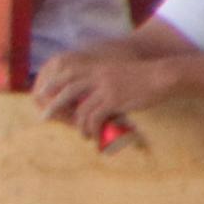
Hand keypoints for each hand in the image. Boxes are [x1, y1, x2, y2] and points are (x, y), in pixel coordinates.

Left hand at [31, 49, 169, 136]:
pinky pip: (95, 119)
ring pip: (81, 110)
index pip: (66, 72)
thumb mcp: (117, 71)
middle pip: (66, 91)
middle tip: (45, 117)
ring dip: (79, 126)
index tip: (42, 92)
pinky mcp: (114, 101)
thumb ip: (102, 78)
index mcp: (96, 67)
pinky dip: (92, 129)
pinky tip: (94, 136)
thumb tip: (92, 93)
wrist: (162, 76)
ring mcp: (105, 89)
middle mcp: (97, 76)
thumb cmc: (142, 76)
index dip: (52, 83)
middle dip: (53, 105)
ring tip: (83, 134)